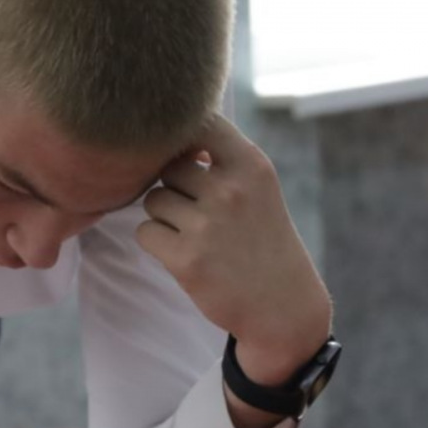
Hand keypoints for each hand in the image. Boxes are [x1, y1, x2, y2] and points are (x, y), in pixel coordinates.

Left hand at [137, 115, 331, 386]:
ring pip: (153, 200)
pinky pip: (145, 232)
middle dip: (173, 186)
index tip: (190, 158)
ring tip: (193, 234)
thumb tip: (169, 135)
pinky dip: (157, 243)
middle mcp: (229, 191)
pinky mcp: (186, 259)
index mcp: (251, 166)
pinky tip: (183, 253)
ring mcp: (207, 225)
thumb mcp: (258, 189)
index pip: (201, 122)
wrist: (282, 304)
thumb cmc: (263, 240)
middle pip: (169, 167)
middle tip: (195, 211)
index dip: (184, 136)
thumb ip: (221, 159)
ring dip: (164, 216)